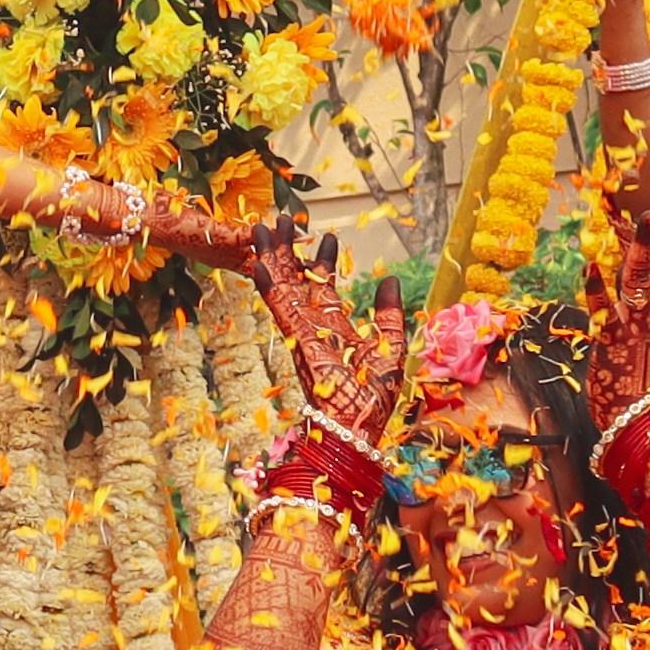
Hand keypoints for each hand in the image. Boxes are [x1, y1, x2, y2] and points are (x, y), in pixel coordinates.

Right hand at [246, 228, 411, 437]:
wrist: (357, 429)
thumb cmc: (373, 399)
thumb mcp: (391, 347)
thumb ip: (389, 316)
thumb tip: (390, 281)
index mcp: (335, 329)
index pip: (325, 287)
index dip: (323, 261)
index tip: (325, 236)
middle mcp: (314, 326)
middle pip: (297, 280)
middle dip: (289, 250)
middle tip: (283, 220)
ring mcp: (303, 332)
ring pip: (284, 287)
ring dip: (273, 257)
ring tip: (265, 226)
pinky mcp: (297, 339)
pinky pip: (280, 308)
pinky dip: (270, 285)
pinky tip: (258, 263)